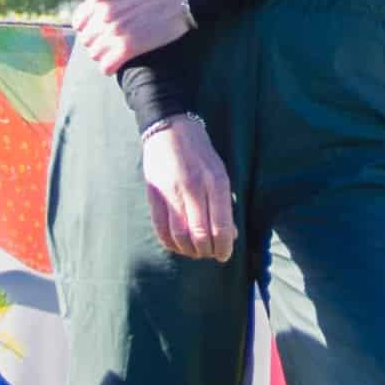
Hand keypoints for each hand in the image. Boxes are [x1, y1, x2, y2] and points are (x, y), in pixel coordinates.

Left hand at [62, 0, 192, 76]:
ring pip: (94, 53)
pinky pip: (107, 66)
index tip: (101, 28)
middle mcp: (103, 14)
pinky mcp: (129, 47)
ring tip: (115, 50)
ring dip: (103, 54)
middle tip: (111, 40)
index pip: (78, 22)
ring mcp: (115, 31)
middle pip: (86, 39)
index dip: (89, 26)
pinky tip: (118, 62)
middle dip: (96, 40)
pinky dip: (110, 67)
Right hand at [139, 114, 237, 261]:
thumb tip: (231, 234)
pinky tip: (177, 245)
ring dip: (189, 251)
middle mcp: (194, 188)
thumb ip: (225, 203)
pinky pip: (160, 228)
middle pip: (200, 235)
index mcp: (216, 182)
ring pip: (180, 236)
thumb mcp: (220, 172)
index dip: (224, 247)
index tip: (224, 255)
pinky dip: (170, 243)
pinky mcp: (154, 195)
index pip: (220, 226)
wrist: (170, 128)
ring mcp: (172, 192)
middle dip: (207, 252)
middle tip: (209, 254)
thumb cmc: (201, 153)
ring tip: (194, 252)